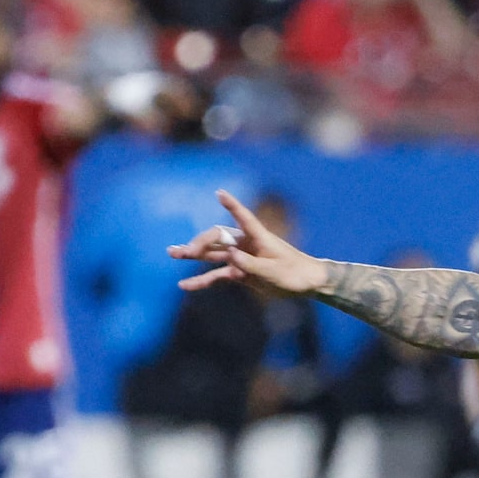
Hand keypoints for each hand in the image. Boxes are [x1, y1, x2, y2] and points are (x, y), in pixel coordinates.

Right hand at [168, 190, 330, 295]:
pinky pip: (217, 274)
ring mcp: (241, 257)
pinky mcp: (240, 272)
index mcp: (258, 236)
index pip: (242, 216)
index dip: (231, 204)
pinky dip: (202, 280)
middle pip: (218, 237)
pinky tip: (185, 285)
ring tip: (172, 253)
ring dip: (193, 254)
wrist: (307, 284)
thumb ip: (250, 263)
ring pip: (213, 253)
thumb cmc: (294, 274)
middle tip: (185, 252)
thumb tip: (230, 255)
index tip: (219, 192)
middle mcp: (246, 243)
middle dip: (200, 243)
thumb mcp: (272, 271)